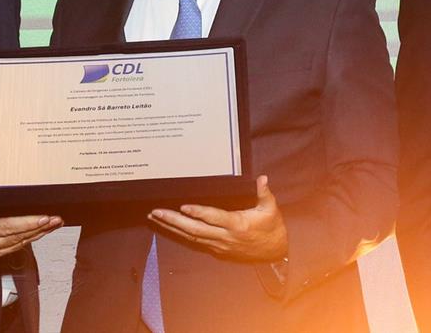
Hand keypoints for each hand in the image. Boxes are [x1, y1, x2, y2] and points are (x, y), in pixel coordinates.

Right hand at [0, 191, 62, 261]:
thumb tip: (7, 192)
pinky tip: (36, 233)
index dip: (29, 223)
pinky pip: (11, 249)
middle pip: (17, 238)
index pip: (8, 227)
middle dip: (39, 229)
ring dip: (36, 235)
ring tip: (52, 225)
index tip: (45, 217)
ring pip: (17, 245)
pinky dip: (25, 240)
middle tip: (56, 219)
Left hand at [148, 175, 286, 261]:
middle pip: (195, 229)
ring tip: (155, 217)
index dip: (199, 213)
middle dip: (174, 221)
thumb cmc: (272, 228)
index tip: (183, 206)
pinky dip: (180, 233)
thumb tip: (262, 178)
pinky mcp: (216, 249)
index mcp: (237, 225)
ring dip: (172, 227)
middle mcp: (225, 236)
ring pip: (191, 236)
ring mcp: (219, 245)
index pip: (215, 218)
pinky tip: (168, 226)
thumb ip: (264, 193)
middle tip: (156, 212)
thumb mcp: (271, 210)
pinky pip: (195, 241)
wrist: (275, 253)